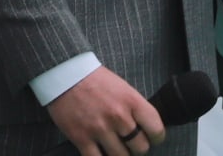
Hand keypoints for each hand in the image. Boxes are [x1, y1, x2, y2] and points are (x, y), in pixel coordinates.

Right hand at [46, 64, 164, 155]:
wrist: (65, 74)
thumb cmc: (95, 79)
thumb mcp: (122, 87)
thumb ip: (134, 108)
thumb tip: (145, 128)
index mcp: (131, 101)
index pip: (156, 128)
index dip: (157, 137)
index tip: (153, 138)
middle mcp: (118, 117)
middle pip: (140, 148)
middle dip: (137, 147)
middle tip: (131, 142)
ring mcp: (100, 129)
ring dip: (120, 154)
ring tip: (116, 147)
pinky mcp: (82, 139)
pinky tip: (102, 153)